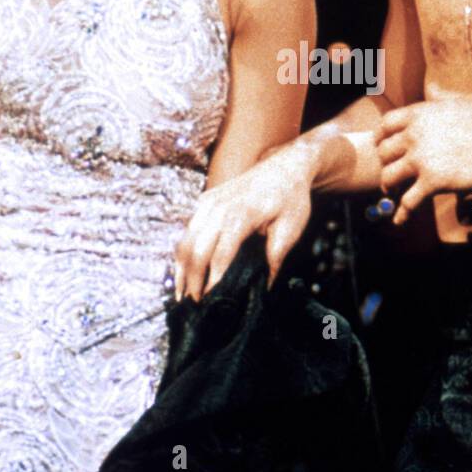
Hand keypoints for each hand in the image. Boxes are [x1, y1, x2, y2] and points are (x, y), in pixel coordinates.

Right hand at [173, 145, 315, 301]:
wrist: (285, 166)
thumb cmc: (290, 198)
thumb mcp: (290, 229)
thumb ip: (275, 258)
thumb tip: (264, 288)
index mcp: (241, 215)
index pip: (219, 254)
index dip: (212, 281)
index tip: (209, 302)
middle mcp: (218, 207)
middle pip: (195, 250)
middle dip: (191, 280)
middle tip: (192, 305)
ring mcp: (208, 202)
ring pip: (185, 240)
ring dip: (180, 268)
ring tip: (181, 294)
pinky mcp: (204, 201)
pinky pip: (187, 230)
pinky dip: (182, 252)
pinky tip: (183, 272)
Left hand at [375, 97, 471, 224]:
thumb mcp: (460, 103)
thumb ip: (441, 101)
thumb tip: (433, 92)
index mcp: (419, 114)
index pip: (385, 124)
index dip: (380, 137)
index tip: (382, 146)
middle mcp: (414, 136)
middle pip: (383, 152)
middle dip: (384, 163)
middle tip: (389, 171)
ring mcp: (420, 160)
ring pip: (389, 176)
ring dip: (388, 186)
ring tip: (392, 192)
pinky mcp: (432, 182)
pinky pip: (408, 201)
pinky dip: (402, 212)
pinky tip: (400, 220)